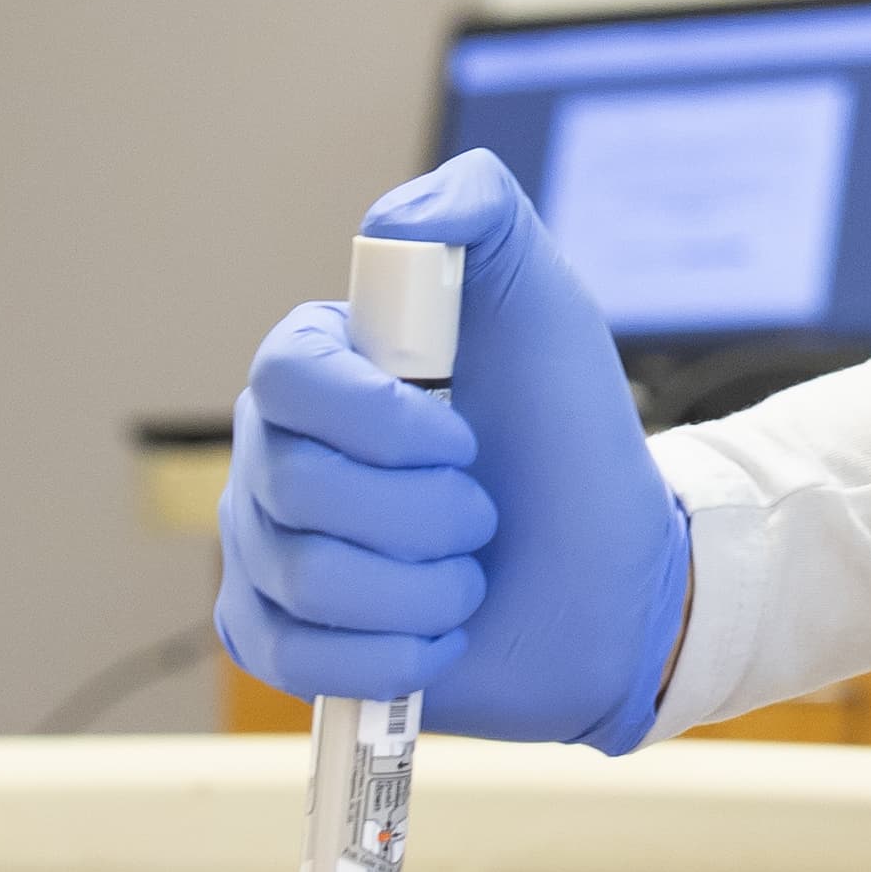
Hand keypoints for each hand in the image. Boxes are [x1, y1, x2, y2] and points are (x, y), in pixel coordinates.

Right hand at [215, 149, 691, 747]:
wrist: (606, 574)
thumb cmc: (568, 434)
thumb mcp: (544, 304)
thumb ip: (483, 214)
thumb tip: (393, 221)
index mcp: (320, 365)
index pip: (286, 377)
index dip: (378, 420)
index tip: (464, 436)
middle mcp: (273, 450)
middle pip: (294, 487)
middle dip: (423, 514)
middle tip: (484, 514)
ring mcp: (264, 548)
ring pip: (303, 580)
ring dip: (422, 589)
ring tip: (470, 574)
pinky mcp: (275, 639)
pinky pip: (289, 657)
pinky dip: (387, 656)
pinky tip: (437, 636)